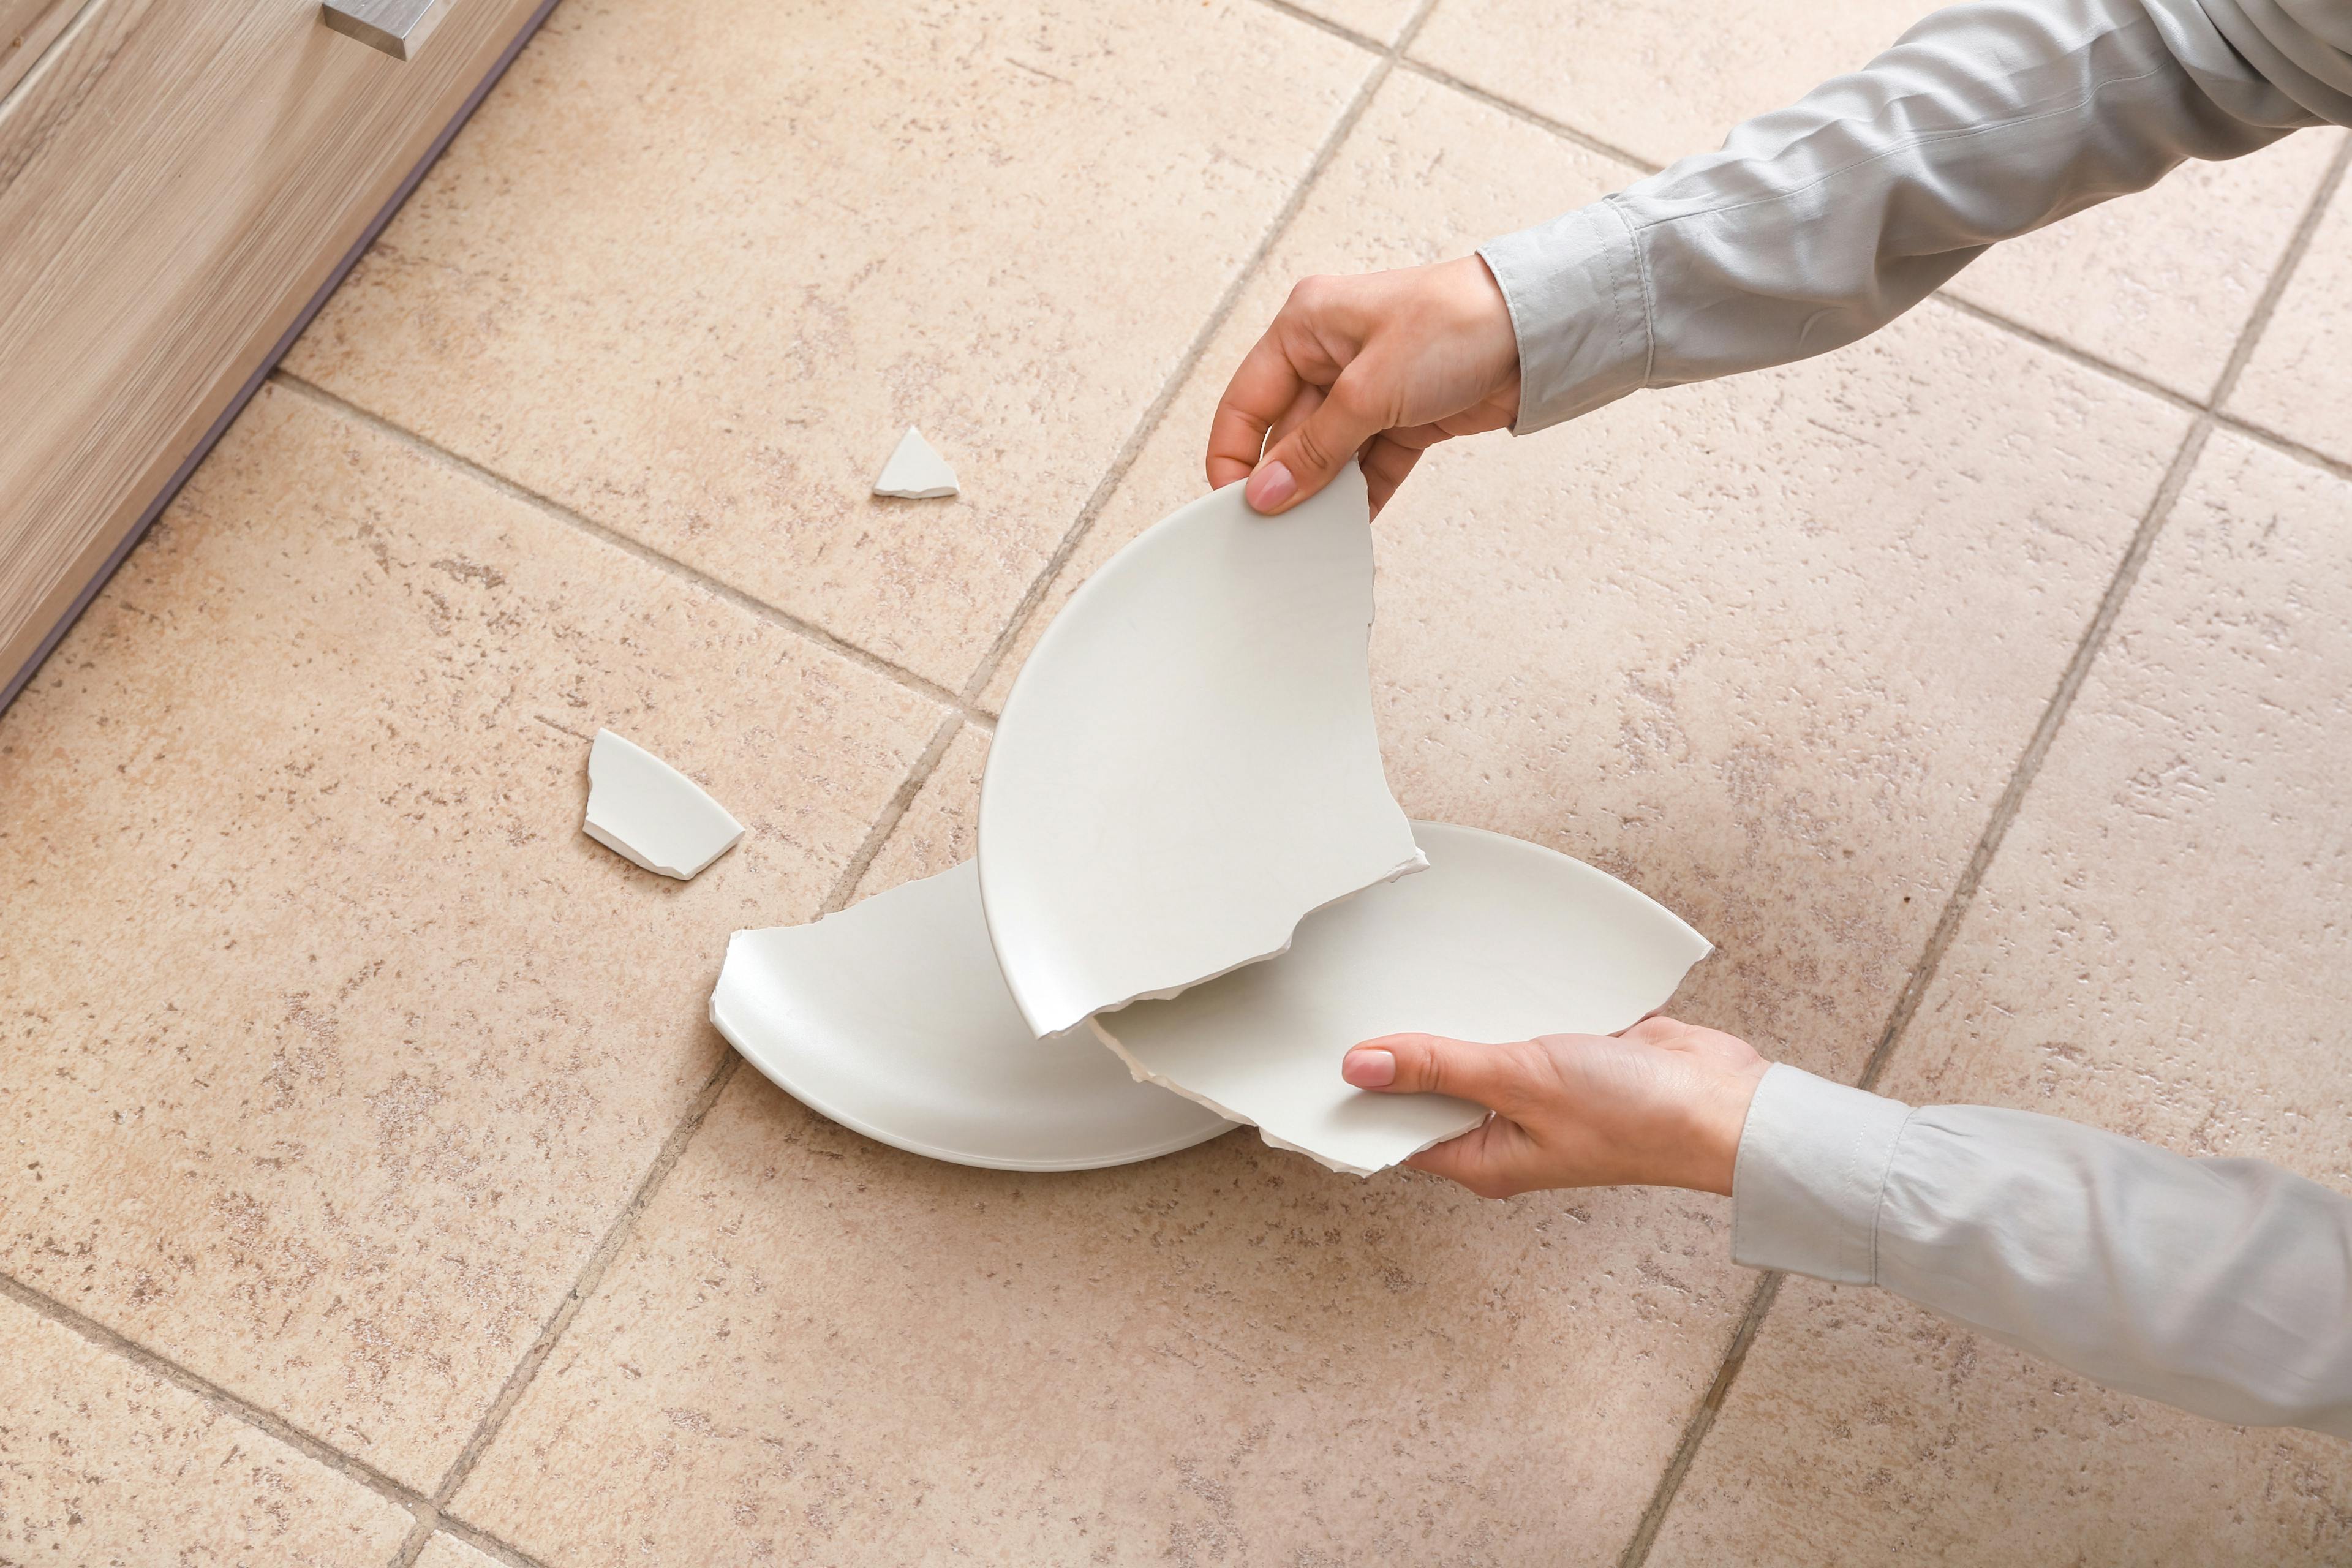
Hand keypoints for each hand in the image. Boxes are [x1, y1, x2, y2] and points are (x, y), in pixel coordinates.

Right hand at [1207, 254, 1519, 517]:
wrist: (1539, 331)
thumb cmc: (1456, 323)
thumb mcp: (1370, 390)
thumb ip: (1315, 448)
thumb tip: (1267, 494)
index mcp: (1305, 326)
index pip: (1245, 401)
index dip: (1232, 456)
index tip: (1233, 505)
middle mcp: (1331, 355)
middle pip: (1286, 434)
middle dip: (1285, 481)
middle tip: (1278, 531)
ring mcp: (1368, 387)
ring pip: (1328, 455)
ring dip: (1323, 494)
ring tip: (1315, 533)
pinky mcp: (1404, 417)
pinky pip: (1369, 466)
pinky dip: (1361, 495)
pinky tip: (1352, 525)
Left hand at [1340, 1016, 1770, 1198]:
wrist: (1725, 1103)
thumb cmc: (1637, 1117)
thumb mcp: (1522, 1082)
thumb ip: (1440, 1067)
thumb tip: (1359, 1066)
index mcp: (1482, 1158)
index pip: (1397, 1130)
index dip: (1358, 1096)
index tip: (1317, 1058)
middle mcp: (1504, 1130)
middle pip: (1430, 1086)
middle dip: (1402, 1047)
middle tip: (1356, 999)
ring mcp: (1536, 1092)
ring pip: (1474, 1048)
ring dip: (1456, 1016)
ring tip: (1410, 975)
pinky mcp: (1566, 1055)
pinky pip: (1517, 1025)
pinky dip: (1502, 1000)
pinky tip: (1482, 971)